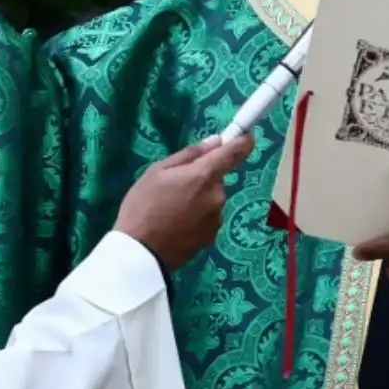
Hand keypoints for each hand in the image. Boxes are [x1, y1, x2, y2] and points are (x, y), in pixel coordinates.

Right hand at [115, 134, 254, 271]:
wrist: (140, 253)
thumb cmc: (143, 206)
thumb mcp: (157, 171)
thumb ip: (190, 154)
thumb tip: (215, 141)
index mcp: (205, 175)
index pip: (235, 152)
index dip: (244, 141)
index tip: (248, 135)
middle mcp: (218, 196)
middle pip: (216, 179)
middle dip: (201, 178)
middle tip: (173, 186)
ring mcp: (216, 219)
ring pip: (211, 199)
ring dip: (198, 199)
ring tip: (170, 209)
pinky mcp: (211, 237)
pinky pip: (208, 217)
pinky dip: (197, 217)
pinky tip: (176, 224)